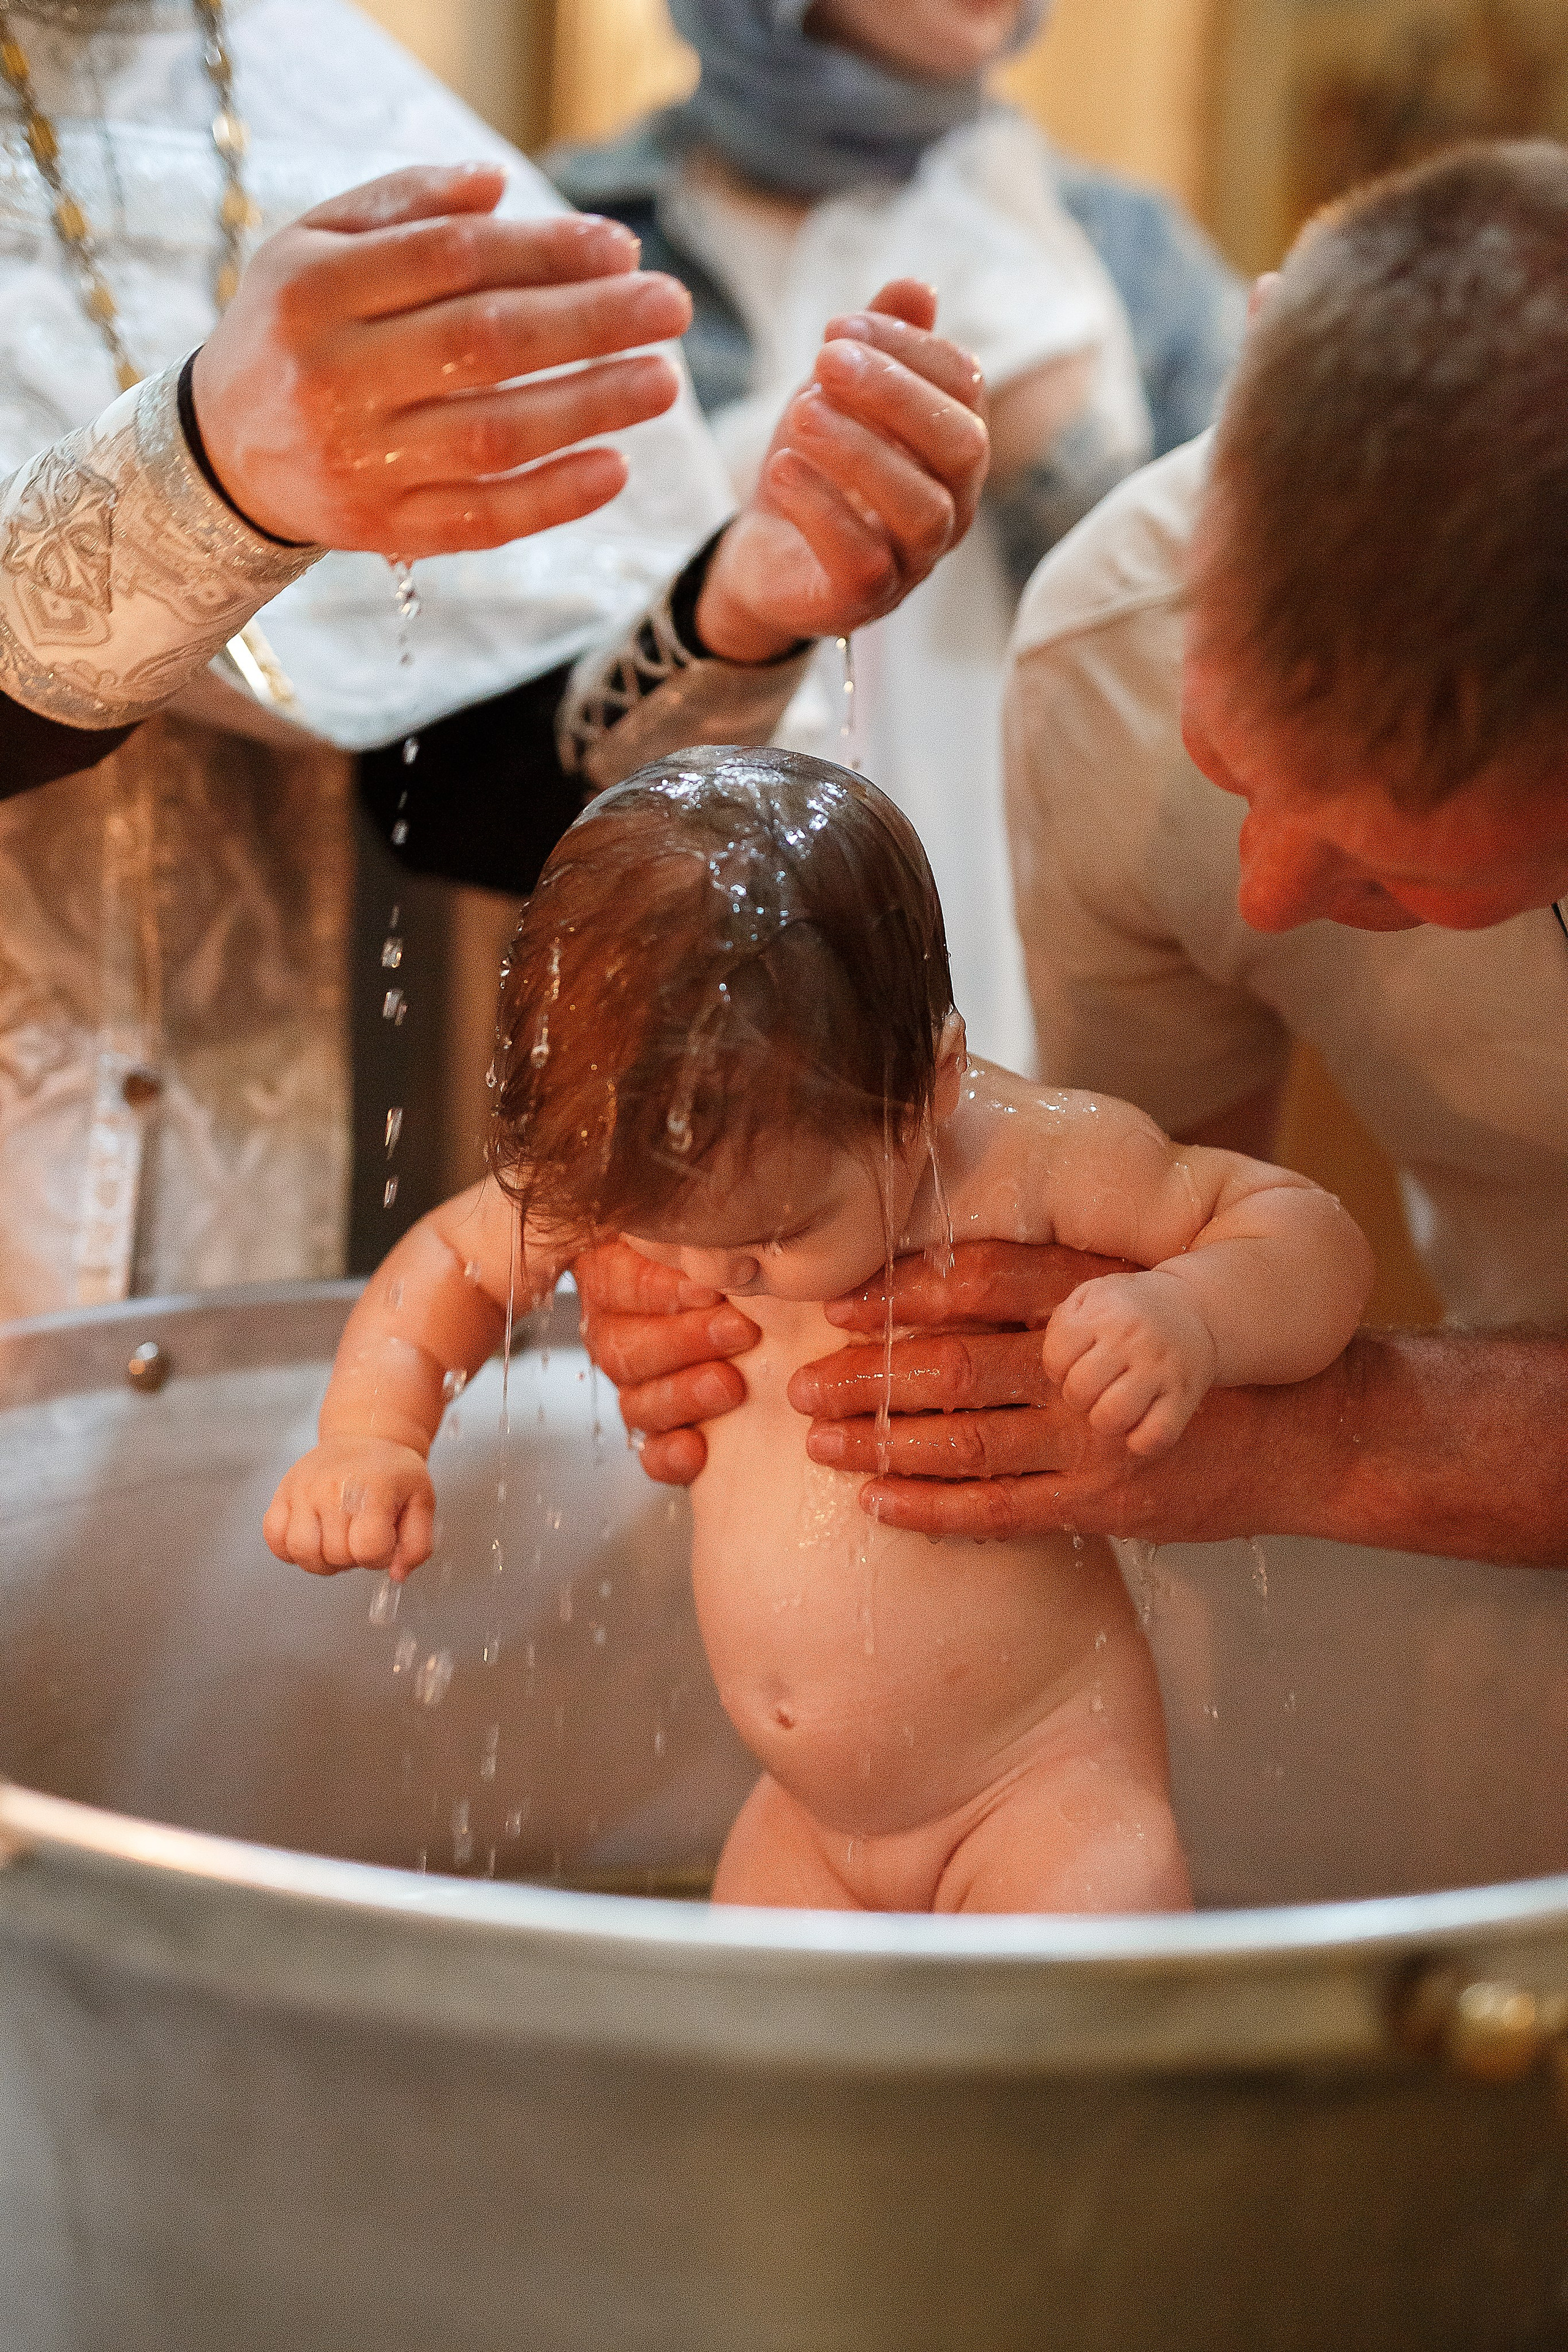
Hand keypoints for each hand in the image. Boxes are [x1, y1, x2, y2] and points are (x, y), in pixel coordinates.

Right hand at [192, 165, 692, 553]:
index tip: (620, 249)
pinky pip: (482, 518)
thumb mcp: (316, 244)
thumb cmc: (293, 331)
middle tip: (670, 308)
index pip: (452, 261)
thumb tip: (500, 188)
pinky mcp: (383, 529)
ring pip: (494, 435)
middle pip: (484, 344)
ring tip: (662, 380)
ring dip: (591, 407)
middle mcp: (334, 378)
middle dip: (591, 323)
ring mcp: (359, 462)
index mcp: (314, 290)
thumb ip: (403, 206)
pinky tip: (616, 468)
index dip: (546, 252)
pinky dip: (554, 498)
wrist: (223, 452)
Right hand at [263, 1436, 434, 1578]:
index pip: (369, 1549)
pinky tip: (312, 1539)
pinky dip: (289, 1549)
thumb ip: (417, 1546)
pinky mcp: (283, 1492)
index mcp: (372, 1489)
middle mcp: (333, 1487)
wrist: (366, 1436)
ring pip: (301, 1551)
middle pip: (336, 1555)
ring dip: (321, 1560)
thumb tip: (396, 1575)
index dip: (380, 1557)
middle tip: (361, 1538)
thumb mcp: (422, 1502)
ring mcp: (303, 1489)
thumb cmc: (394, 1472)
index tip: (384, 1540)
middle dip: (353, 1559)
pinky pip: (274, 1537)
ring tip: (336, 1543)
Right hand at [575, 1238, 758, 1484]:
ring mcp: (636, 1386)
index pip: (620, 1285)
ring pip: (634, 1401)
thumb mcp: (712, 1234)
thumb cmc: (736, 1256)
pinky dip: (669, 1455)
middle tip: (740, 1333)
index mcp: (614, 1275)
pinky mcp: (661, 1432)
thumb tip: (719, 1242)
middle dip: (683, 1341)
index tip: (711, 1289)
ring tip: (731, 1386)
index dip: (663, 1291)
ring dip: (683, 1395)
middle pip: (624, 1347)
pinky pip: (650, 1452)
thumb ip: (702, 1237)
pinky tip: (697, 1450)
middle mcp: (615, 1331)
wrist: (760, 1300)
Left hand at [693, 280, 989, 663]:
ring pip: (921, 507)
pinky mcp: (864, 600)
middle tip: (824, 360)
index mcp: (952, 449)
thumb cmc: (814, 468)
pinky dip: (821, 507)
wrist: (763, 557)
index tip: (838, 325)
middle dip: (895, 393)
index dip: (908, 346)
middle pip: (962, 447)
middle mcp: (951, 508)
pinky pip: (863, 559)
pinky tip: (782, 468)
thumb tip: (918, 287)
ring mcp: (914, 561)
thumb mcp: (837, 396)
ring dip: (859, 449)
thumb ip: (877, 346)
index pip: (965, 386)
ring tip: (799, 413)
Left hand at [787, 1239, 1278, 1540]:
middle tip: (801, 1385)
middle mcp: (1090, 1365)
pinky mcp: (1105, 1502)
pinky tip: (879, 1505)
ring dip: (882, 1447)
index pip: (979, 1281)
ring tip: (819, 1445)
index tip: (839, 1306)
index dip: (901, 1292)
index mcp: (1096, 1297)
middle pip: (954, 1365)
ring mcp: (1097, 1439)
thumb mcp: (1149, 1289)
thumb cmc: (1214, 1354)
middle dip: (867, 1380)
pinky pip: (1002, 1512)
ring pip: (965, 1443)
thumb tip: (955, 1269)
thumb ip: (1064, 1285)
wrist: (1312, 1431)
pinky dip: (933, 1510)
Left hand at [1041, 1271, 1218, 1456]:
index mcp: (1104, 1312)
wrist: (1196, 1307)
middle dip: (1078, 1398)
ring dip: (1105, 1422)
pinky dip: (1140, 1442)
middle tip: (1095, 1389)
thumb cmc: (1132, 1306)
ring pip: (1112, 1417)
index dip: (1057, 1370)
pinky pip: (1154, 1437)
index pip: (1056, 1358)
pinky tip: (1138, 1426)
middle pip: (1079, 1391)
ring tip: (1113, 1408)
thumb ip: (1065, 1318)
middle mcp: (1132, 1338)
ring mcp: (1161, 1368)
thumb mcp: (1095, 1293)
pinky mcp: (1185, 1395)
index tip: (1075, 1366)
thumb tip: (1053, 1359)